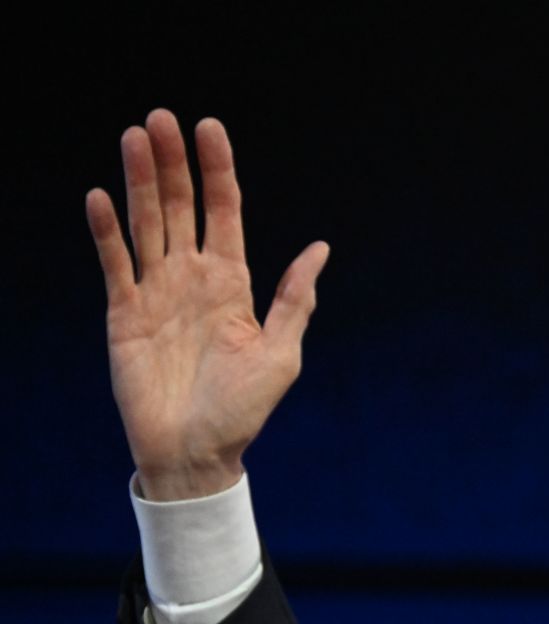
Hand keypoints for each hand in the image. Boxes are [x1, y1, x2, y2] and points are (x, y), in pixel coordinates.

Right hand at [87, 109, 328, 500]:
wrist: (197, 453)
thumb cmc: (243, 410)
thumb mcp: (281, 353)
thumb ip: (296, 300)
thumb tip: (320, 249)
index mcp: (233, 284)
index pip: (223, 212)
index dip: (218, 171)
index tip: (210, 128)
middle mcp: (192, 279)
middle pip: (179, 207)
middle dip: (172, 164)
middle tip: (161, 119)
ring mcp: (156, 293)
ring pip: (145, 224)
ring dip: (137, 181)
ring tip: (134, 137)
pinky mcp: (124, 314)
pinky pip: (115, 264)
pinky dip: (107, 232)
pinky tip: (100, 196)